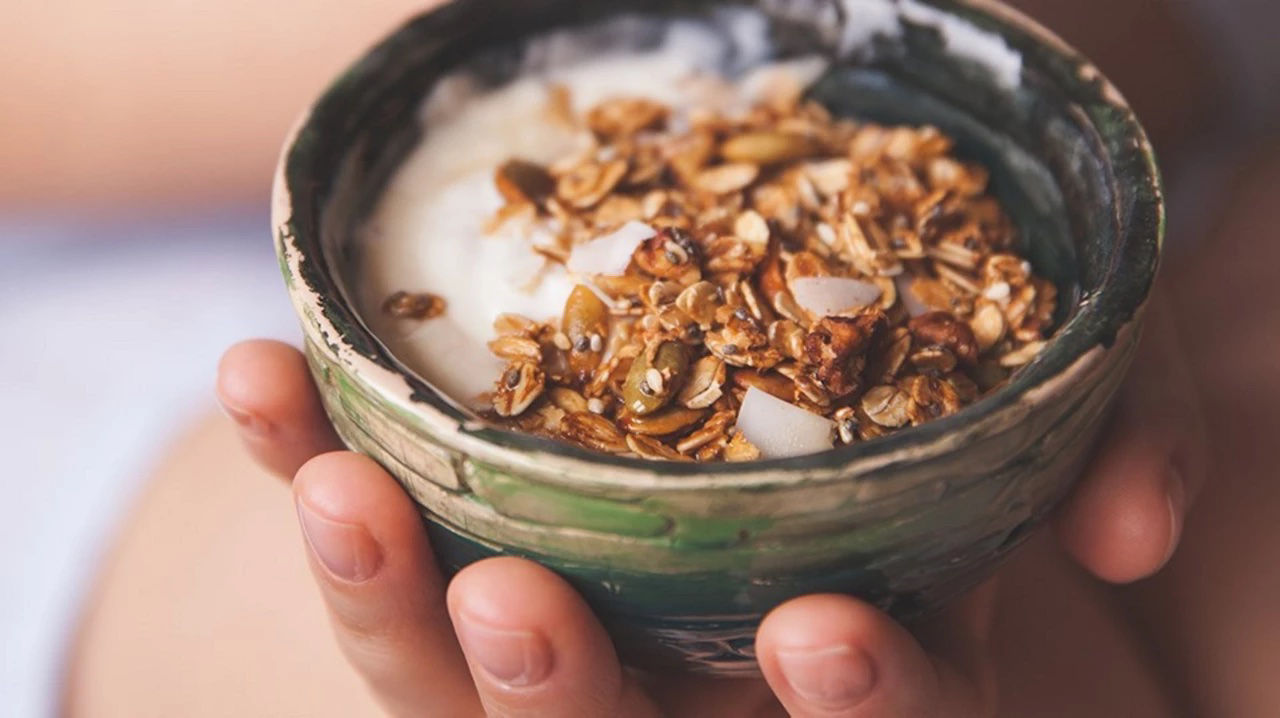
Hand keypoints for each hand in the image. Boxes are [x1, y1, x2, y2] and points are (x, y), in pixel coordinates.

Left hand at [215, 293, 1204, 715]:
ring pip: (454, 681)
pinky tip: (266, 381)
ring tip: (338, 488)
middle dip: (562, 703)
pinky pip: (372, 549)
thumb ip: (1130, 442)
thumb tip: (1132, 522)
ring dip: (386, 601)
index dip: (863, 715)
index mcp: (851, 678)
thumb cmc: (951, 386)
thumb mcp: (1062, 412)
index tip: (823, 630)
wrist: (808, 318)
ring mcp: (575, 628)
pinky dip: (312, 466)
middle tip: (515, 601)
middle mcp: (702, 685)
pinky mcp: (459, 547)